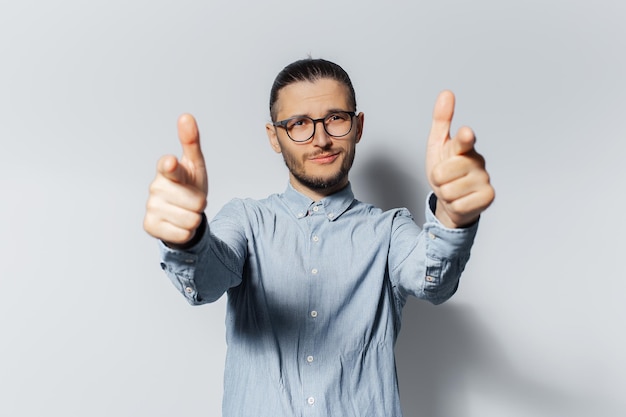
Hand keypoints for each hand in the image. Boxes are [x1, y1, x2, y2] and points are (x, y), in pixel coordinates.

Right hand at [143, 114, 207, 244]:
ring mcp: (151, 207)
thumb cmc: (188, 185)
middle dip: (199, 204)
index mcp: (167, 169)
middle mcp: (156, 187)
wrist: (180, 212)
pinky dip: (186, 232)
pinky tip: (178, 223)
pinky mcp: (150, 226)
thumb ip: (191, 142)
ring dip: (194, 218)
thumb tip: (186, 116)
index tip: (171, 162)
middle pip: (196, 201)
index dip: (171, 167)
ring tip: (186, 211)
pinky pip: (183, 233)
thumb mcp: (195, 165)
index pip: (169, 167)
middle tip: (192, 199)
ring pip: (191, 219)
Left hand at [425, 91, 494, 227]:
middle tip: (444, 179)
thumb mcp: (437, 145)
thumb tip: (446, 93)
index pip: (463, 141)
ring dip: (445, 193)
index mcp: (463, 146)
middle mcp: (477, 160)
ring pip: (449, 191)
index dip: (464, 138)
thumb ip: (441, 121)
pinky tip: (461, 200)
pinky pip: (458, 205)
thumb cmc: (445, 169)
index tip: (466, 133)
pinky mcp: (489, 196)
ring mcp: (485, 178)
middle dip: (437, 180)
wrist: (452, 198)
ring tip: (452, 189)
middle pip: (442, 173)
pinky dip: (454, 205)